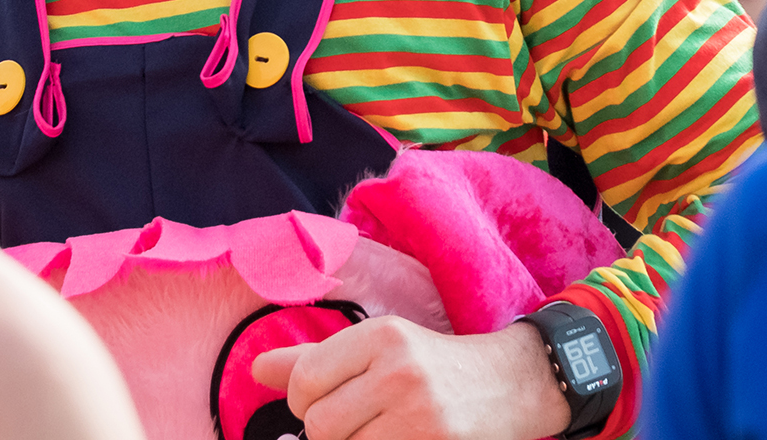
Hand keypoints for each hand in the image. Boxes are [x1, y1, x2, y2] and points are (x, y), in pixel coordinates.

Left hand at [251, 317, 571, 439]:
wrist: (510, 383)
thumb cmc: (429, 364)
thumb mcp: (375, 346)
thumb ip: (312, 358)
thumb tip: (256, 370)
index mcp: (378, 336)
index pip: (304, 381)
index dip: (302, 402)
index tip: (320, 403)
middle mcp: (398, 369)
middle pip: (321, 424)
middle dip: (327, 431)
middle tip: (353, 423)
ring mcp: (420, 412)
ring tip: (375, 430)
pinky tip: (391, 437)